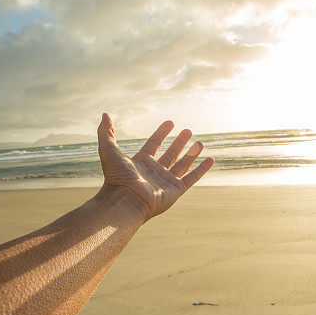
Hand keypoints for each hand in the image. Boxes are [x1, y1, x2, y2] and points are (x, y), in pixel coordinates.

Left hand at [97, 114, 213, 220]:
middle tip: (187, 131)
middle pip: (170, 154)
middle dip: (179, 142)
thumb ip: (106, 132)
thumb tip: (105, 115)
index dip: (162, 133)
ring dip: (191, 153)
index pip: (154, 144)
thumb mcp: (108, 149)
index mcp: (141, 163)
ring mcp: (166, 181)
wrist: (126, 199)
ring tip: (200, 142)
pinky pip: (192, 178)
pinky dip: (201, 169)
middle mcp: (154, 172)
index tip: (170, 122)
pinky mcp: (176, 190)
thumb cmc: (116, 176)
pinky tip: (210, 160)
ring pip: (182, 164)